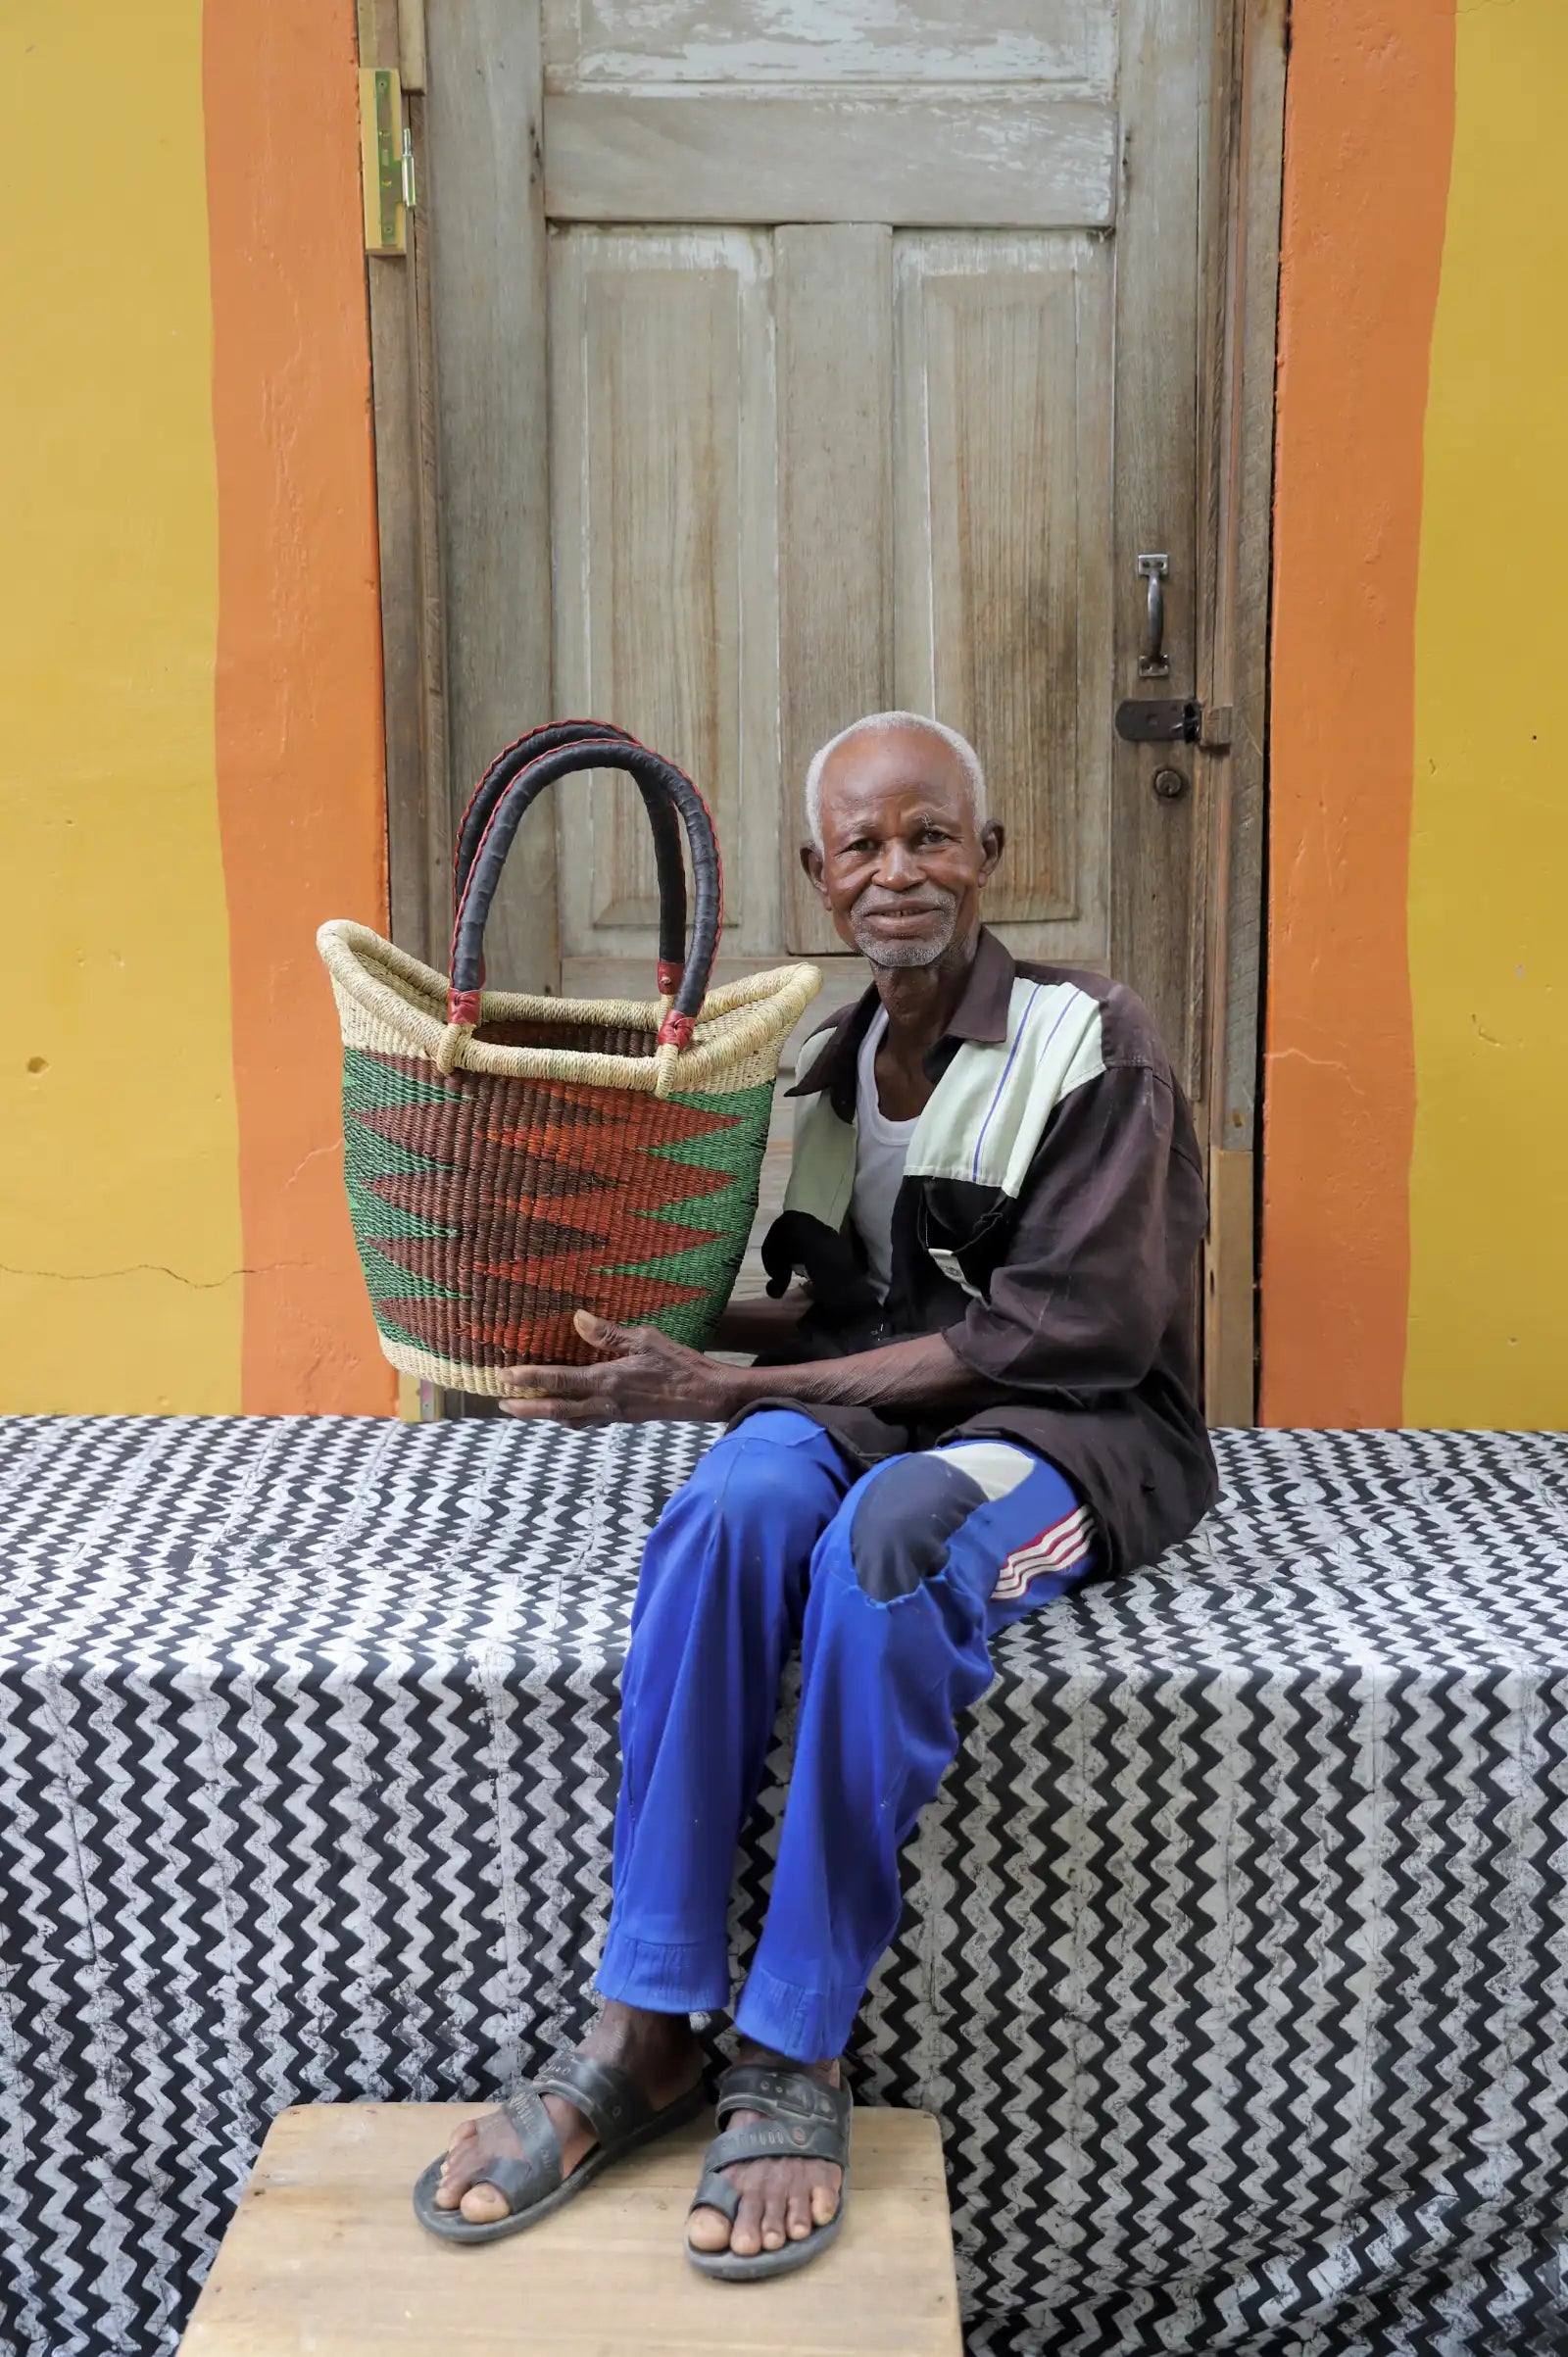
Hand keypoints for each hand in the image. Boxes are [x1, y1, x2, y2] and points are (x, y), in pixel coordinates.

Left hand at [498, 1311, 742, 1428]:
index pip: (559, 1380)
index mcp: (607, 1380)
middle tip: (501, 1404)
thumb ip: (609, 1333)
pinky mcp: (623, 1418)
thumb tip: (577, 1319)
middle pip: (556, 1409)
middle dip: (527, 1408)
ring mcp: (614, 1414)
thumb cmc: (679, 1364)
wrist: (705, 1396)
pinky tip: (567, 1413)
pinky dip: (570, 1419)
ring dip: (545, 1415)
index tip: (504, 1376)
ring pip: (570, 1419)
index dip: (528, 1379)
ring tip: (526, 1409)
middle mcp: (605, 1402)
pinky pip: (588, 1422)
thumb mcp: (646, 1339)